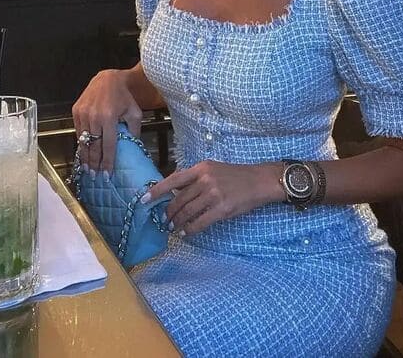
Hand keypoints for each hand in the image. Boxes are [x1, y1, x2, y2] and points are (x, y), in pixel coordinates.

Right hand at [72, 69, 142, 174]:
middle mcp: (94, 115)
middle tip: (95, 176)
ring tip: (87, 169)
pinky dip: (81, 143)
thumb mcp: (135, 113)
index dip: (107, 162)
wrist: (108, 79)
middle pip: (93, 146)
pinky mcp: (76, 110)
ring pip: (83, 141)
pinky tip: (84, 152)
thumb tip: (134, 149)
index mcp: (109, 117)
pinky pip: (78, 132)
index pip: (108, 145)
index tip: (107, 175)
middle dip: (94, 163)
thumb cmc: (124, 97)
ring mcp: (83, 113)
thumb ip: (134, 131)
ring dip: (85, 156)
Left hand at [145, 160, 278, 234]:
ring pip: (187, 212)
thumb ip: (194, 177)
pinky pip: (200, 222)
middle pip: (179, 199)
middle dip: (168, 212)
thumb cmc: (234, 175)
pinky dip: (190, 229)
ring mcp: (214, 194)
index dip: (157, 190)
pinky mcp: (222, 209)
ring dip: (177, 222)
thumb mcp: (212, 169)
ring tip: (173, 228)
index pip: (173, 179)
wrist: (258, 181)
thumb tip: (174, 189)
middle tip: (164, 220)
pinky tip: (186, 233)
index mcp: (201, 168)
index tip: (144, 199)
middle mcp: (205, 180)